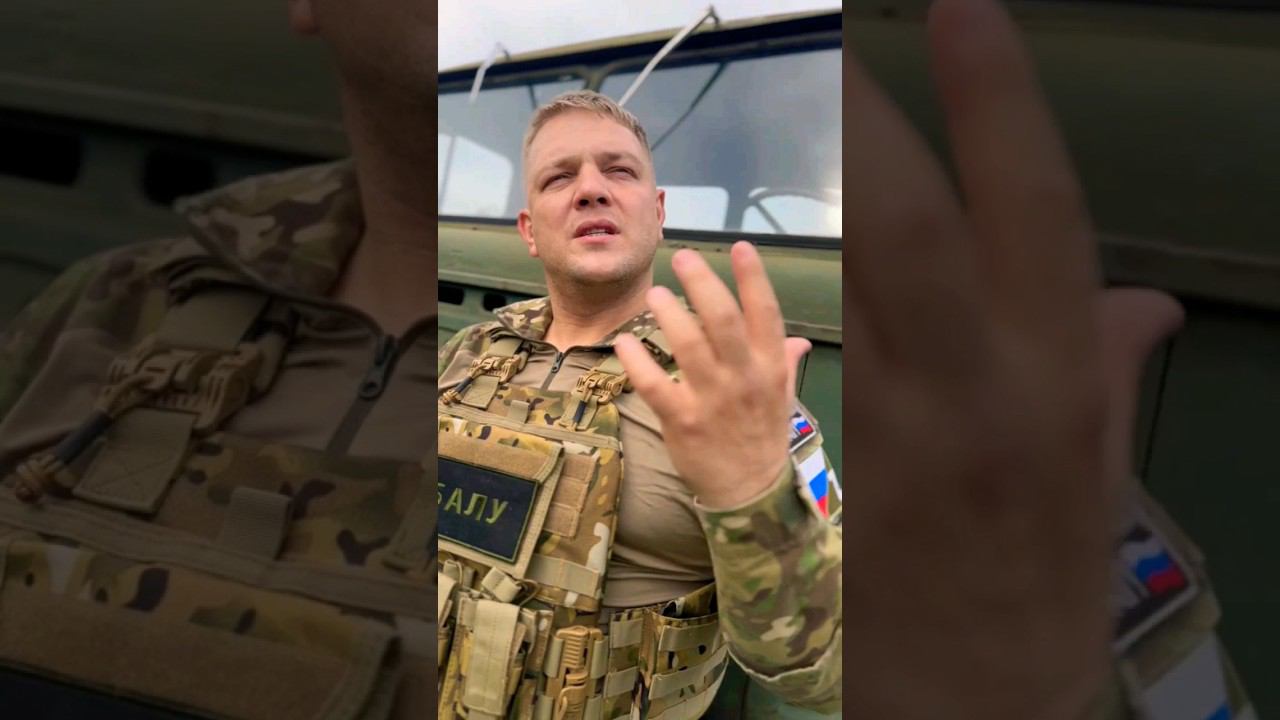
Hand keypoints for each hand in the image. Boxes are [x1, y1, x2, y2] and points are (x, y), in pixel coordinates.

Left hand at [614, 242, 810, 508]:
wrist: (749, 492)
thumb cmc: (762, 436)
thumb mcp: (783, 397)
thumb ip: (785, 363)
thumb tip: (798, 339)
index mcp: (771, 368)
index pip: (766, 314)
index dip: (753, 278)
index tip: (740, 247)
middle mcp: (744, 378)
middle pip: (723, 321)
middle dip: (702, 283)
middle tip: (681, 258)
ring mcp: (713, 400)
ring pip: (688, 346)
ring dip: (669, 314)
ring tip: (653, 295)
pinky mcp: (683, 422)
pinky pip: (655, 385)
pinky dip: (636, 361)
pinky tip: (624, 343)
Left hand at [842, 0, 1182, 716]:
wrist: (966, 687)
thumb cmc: (1049, 568)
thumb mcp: (1099, 463)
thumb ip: (1107, 362)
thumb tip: (1144, 298)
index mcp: (1061, 376)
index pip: (1033, 209)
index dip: (995, 103)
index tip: (963, 14)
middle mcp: (977, 384)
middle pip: (914, 223)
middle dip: (876, 124)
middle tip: (849, 45)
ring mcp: (892, 417)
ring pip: (852, 268)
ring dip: (834, 180)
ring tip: (827, 105)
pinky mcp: (832, 445)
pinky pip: (817, 334)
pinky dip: (802, 269)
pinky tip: (784, 231)